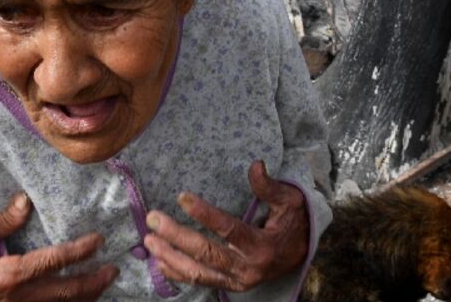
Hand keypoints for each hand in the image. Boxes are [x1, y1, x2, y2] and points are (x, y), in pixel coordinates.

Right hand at [0, 192, 118, 301]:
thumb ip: (3, 221)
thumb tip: (26, 201)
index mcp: (12, 274)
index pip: (56, 261)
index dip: (81, 251)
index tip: (98, 240)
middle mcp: (21, 298)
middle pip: (68, 293)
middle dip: (95, 281)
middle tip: (113, 269)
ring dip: (87, 298)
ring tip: (102, 285)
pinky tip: (79, 299)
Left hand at [143, 161, 308, 291]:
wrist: (300, 255)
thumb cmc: (292, 223)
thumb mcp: (289, 201)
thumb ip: (270, 186)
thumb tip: (255, 165)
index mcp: (262, 246)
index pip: (228, 230)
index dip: (204, 214)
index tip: (181, 197)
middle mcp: (248, 268)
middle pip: (207, 253)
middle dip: (177, 236)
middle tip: (153, 219)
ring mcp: (237, 280)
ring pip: (199, 272)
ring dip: (171, 257)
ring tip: (150, 240)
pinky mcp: (230, 285)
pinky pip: (200, 282)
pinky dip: (178, 274)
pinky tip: (159, 261)